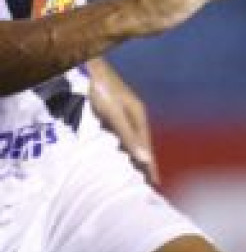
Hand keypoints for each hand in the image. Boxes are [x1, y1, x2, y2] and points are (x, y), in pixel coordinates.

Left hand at [88, 59, 158, 184]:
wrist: (85, 67)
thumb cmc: (99, 89)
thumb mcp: (114, 114)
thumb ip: (128, 136)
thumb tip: (145, 160)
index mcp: (138, 117)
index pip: (146, 148)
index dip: (150, 166)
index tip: (155, 184)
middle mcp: (133, 116)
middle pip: (140, 145)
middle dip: (144, 163)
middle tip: (146, 183)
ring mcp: (120, 113)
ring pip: (128, 140)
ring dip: (131, 155)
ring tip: (132, 171)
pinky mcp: (107, 111)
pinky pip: (116, 134)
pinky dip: (118, 146)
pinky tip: (114, 152)